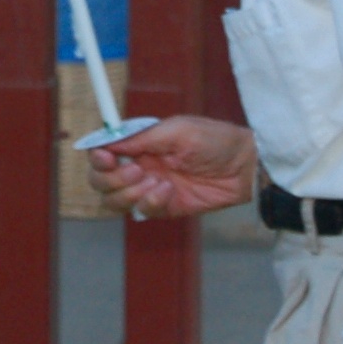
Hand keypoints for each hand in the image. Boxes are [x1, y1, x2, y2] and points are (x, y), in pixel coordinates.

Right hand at [86, 115, 256, 218]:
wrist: (244, 167)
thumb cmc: (215, 140)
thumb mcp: (177, 131)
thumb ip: (141, 138)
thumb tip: (108, 142)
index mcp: (139, 144)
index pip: (102, 153)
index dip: (98, 158)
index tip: (107, 158)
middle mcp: (138, 166)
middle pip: (100, 181)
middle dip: (111, 179)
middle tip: (136, 172)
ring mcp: (149, 189)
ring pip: (115, 201)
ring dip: (129, 193)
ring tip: (156, 181)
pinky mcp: (163, 207)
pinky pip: (142, 212)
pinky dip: (150, 202)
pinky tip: (169, 191)